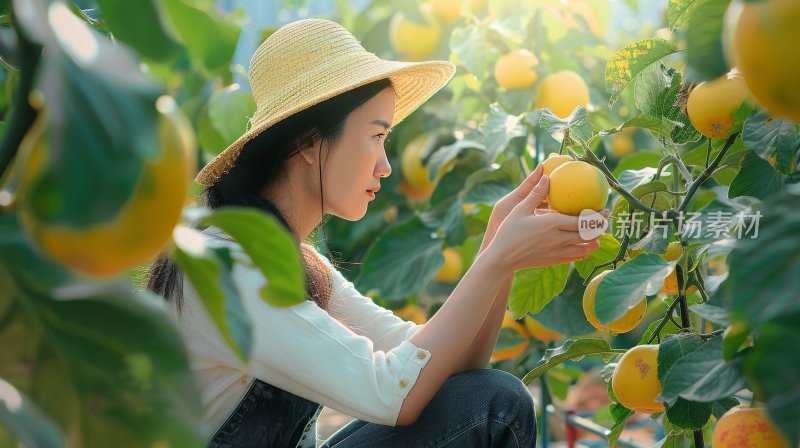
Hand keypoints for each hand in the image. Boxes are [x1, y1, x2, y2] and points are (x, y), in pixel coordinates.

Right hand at [484, 171, 608, 271]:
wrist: (502, 258)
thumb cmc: (509, 232)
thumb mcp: (520, 209)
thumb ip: (536, 194)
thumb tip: (547, 176)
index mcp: (553, 224)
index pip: (584, 221)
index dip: (598, 216)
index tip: (604, 209)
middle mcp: (559, 239)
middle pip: (590, 234)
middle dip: (601, 226)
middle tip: (605, 218)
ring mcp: (558, 252)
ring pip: (586, 247)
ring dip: (596, 240)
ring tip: (598, 233)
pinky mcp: (555, 261)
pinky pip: (577, 257)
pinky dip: (586, 251)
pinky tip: (586, 245)